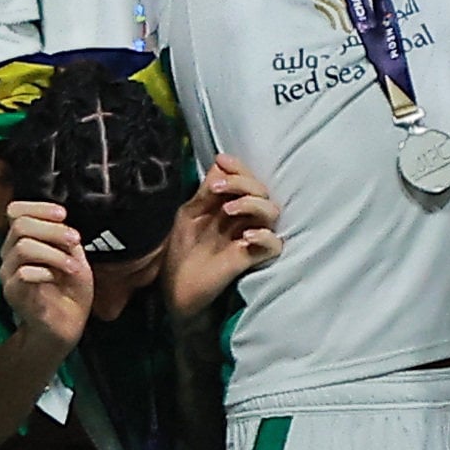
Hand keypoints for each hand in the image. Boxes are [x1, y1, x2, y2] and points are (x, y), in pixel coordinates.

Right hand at [0, 200, 93, 349]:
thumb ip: (64, 236)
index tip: (62, 214)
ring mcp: (9, 273)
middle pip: (20, 225)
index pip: (16, 211)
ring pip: (22, 247)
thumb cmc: (69, 290)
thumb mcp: (73, 255)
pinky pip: (22, 273)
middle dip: (51, 229)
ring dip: (53, 253)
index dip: (38, 207)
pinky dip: (44, 271)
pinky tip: (56, 278)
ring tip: (72, 265)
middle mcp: (11, 253)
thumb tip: (61, 219)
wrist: (67, 324)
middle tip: (74, 239)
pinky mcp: (13, 293)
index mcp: (24, 240)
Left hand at [161, 155, 283, 321]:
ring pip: (272, 211)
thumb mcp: (189, 215)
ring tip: (228, 210)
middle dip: (242, 183)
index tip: (222, 159)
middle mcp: (244, 218)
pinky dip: (266, 236)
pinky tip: (247, 236)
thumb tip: (220, 164)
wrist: (175, 290)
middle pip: (261, 190)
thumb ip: (206, 192)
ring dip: (252, 204)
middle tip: (217, 189)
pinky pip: (275, 244)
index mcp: (229, 204)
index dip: (238, 167)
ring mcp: (250, 238)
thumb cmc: (181, 252)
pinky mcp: (253, 260)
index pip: (245, 178)